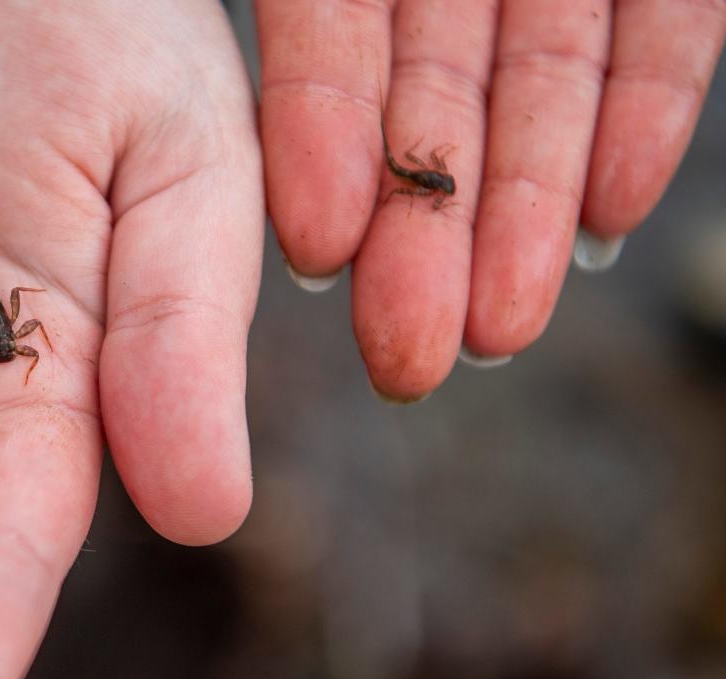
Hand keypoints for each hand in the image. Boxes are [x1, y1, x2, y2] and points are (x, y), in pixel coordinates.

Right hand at [257, 0, 725, 399]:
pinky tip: (614, 215)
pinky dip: (653, 108)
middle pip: (446, 90)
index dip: (325, 131)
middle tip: (405, 357)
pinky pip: (670, 23)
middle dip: (428, 229)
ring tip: (500, 332)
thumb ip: (328, 13)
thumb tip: (295, 187)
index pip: (335, 27)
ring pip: (547, 77)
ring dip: (527, 208)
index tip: (317, 250)